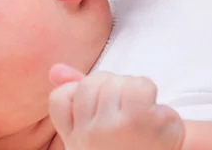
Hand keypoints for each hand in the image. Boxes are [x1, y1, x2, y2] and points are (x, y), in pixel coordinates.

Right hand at [49, 64, 183, 149]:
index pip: (61, 98)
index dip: (81, 100)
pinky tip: (157, 121)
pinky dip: (153, 97)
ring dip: (134, 92)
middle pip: (93, 82)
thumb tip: (54, 69)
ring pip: (118, 80)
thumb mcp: (96, 130)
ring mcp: (116, 128)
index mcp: (76, 140)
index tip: (99, 120)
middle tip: (127, 120)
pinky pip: (143, 85)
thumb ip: (73, 97)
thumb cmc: (129, 148)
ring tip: (142, 120)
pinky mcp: (144, 121)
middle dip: (112, 91)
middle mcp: (90, 136)